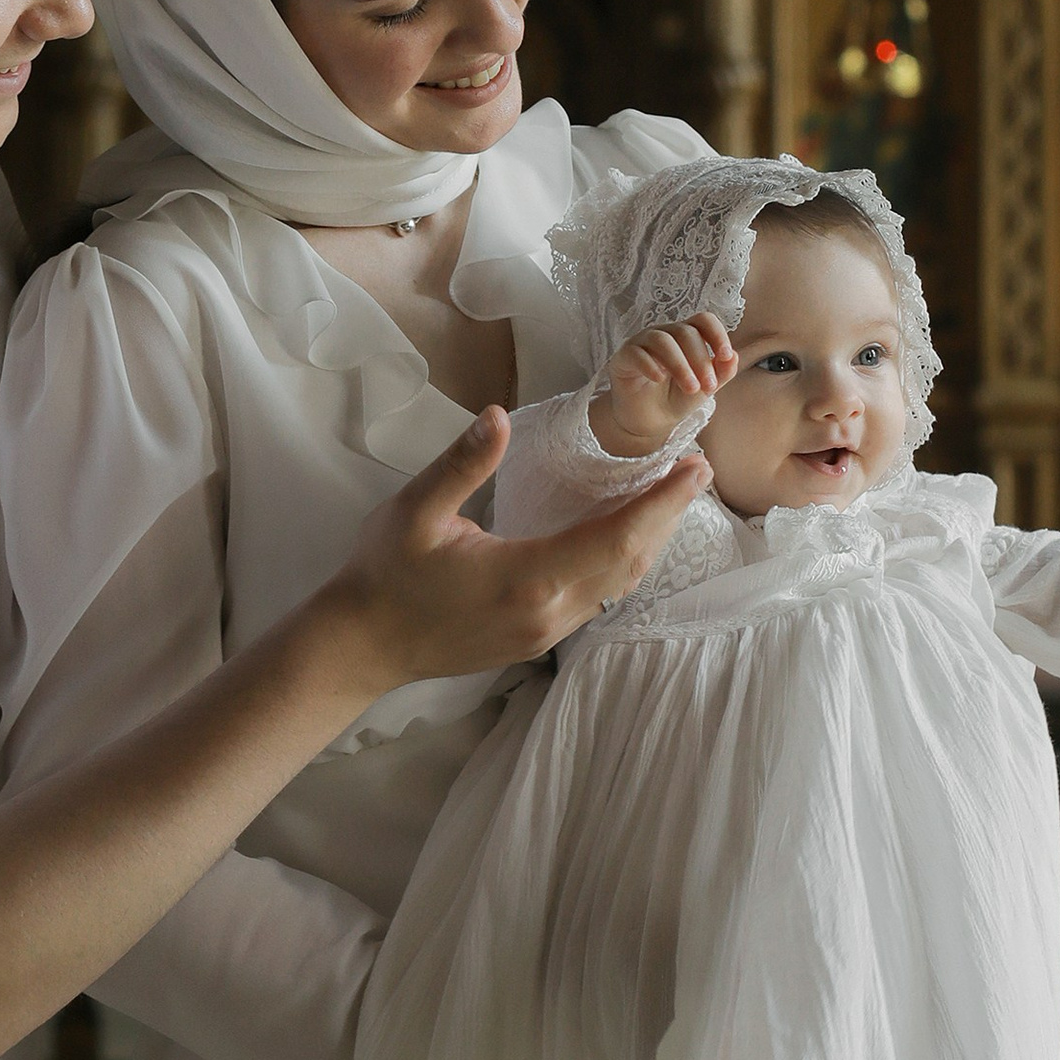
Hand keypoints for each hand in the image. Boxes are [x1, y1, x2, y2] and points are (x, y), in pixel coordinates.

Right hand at [328, 410, 707, 683]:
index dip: (661, 503)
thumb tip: (500, 415)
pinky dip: (622, 562)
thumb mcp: (414, 510)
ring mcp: (544, 633)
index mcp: (525, 577)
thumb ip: (462, 463)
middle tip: (696, 471)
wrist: (362, 644)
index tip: (693, 468)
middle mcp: (547, 613)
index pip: (615, 539)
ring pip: (619, 586)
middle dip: (668, 516)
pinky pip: (598, 599)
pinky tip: (625, 535)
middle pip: (631, 563)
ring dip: (650, 541)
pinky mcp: (537, 641)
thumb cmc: (385, 573)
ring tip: (670, 498)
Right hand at [590, 311, 735, 457]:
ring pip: (662, 340)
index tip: (726, 356)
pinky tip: (659, 379)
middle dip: (701, 360)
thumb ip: (721, 373)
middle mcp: (664, 334)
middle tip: (709, 387)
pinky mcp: (623, 358)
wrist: (650, 422)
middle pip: (685, 332)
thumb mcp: (704, 388)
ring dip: (680, 364)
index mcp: (686, 336)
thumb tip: (733, 357)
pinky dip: (649, 364)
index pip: (703, 320)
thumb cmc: (677, 399)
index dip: (717, 334)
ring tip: (691, 388)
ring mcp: (641, 344)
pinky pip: (635, 353)